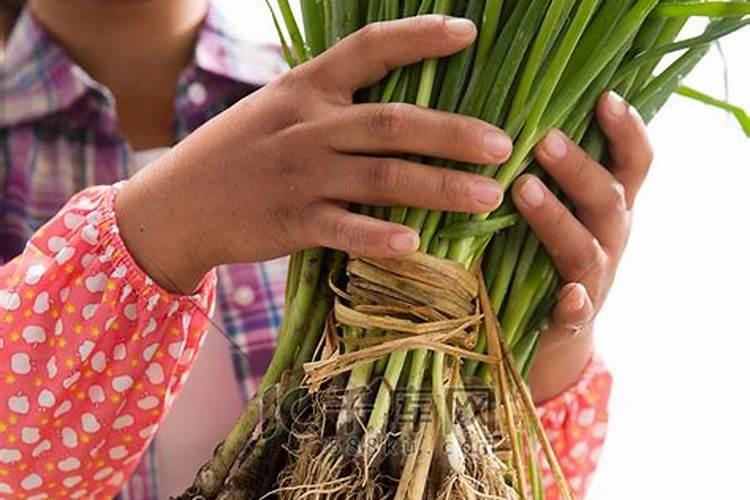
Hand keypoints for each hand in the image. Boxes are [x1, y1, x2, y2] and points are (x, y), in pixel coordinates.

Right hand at [117, 16, 511, 292]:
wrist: (176, 204)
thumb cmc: (234, 153)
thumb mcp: (276, 109)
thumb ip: (329, 103)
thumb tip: (395, 110)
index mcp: (305, 88)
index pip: (369, 48)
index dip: (420, 37)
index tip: (469, 34)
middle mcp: (308, 126)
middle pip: (394, 122)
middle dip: (454, 133)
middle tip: (504, 145)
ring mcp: (300, 175)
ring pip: (383, 178)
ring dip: (440, 187)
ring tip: (489, 196)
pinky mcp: (291, 222)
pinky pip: (345, 229)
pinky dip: (380, 237)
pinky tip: (416, 244)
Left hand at [513, 92, 652, 402]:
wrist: (550, 329)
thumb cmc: (544, 249)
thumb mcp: (555, 206)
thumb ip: (547, 169)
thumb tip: (513, 112)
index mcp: (609, 206)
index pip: (633, 163)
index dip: (627, 131)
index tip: (606, 98)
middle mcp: (610, 238)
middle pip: (607, 199)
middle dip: (578, 167)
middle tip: (543, 140)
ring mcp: (595, 280)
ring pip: (585, 248)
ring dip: (557, 217)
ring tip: (523, 190)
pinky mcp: (572, 319)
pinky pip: (578, 312)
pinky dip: (575, 303)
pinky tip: (568, 296)